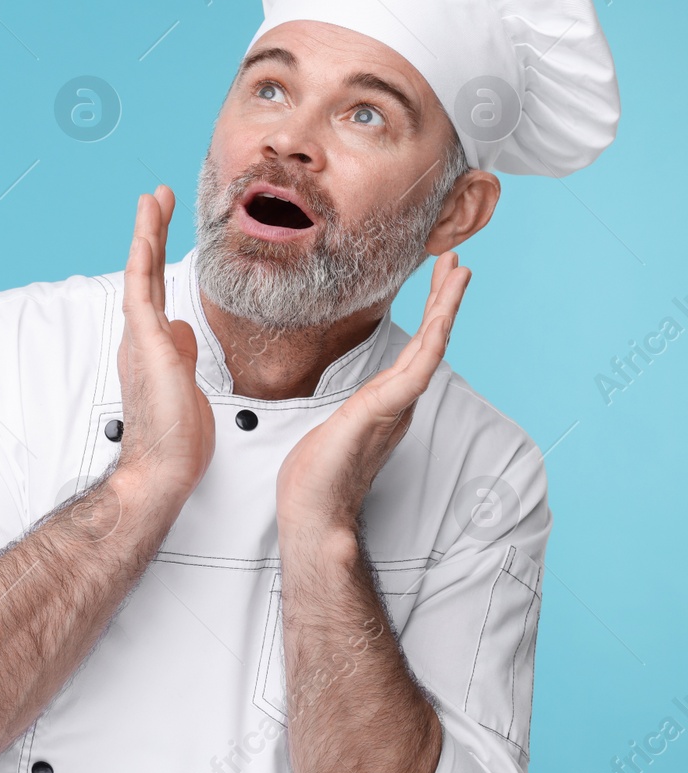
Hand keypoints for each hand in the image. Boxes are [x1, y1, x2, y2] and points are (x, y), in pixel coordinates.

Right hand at [115, 187, 215, 503]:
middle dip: (152, 232)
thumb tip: (184, 328)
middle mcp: (141, 336)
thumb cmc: (177, 438)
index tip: (165, 227)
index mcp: (152, 346)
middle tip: (157, 197)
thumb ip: (182, 352)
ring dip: (146, 232)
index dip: (159, 255)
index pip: (154, 290)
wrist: (162, 469)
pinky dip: (141, 256)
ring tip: (153, 198)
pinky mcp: (144, 342)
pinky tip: (146, 230)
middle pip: (143, 273)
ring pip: (139, 272)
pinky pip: (139, 289)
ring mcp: (140, 338)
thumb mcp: (188, 384)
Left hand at [276, 252, 471, 535]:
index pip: (413, 347)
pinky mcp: (383, 411)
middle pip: (430, 340)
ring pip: (430, 347)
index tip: (435, 280)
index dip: (428, 313)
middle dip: (444, 299)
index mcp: (384, 400)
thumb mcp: (325, 423)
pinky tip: (442, 318)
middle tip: (456, 262)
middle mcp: (397, 400)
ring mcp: (394, 405)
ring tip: (459, 272)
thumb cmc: (314, 474)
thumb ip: (340, 407)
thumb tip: (327, 396)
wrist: (313, 511)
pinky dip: (433, 341)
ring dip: (445, 308)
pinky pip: (416, 370)